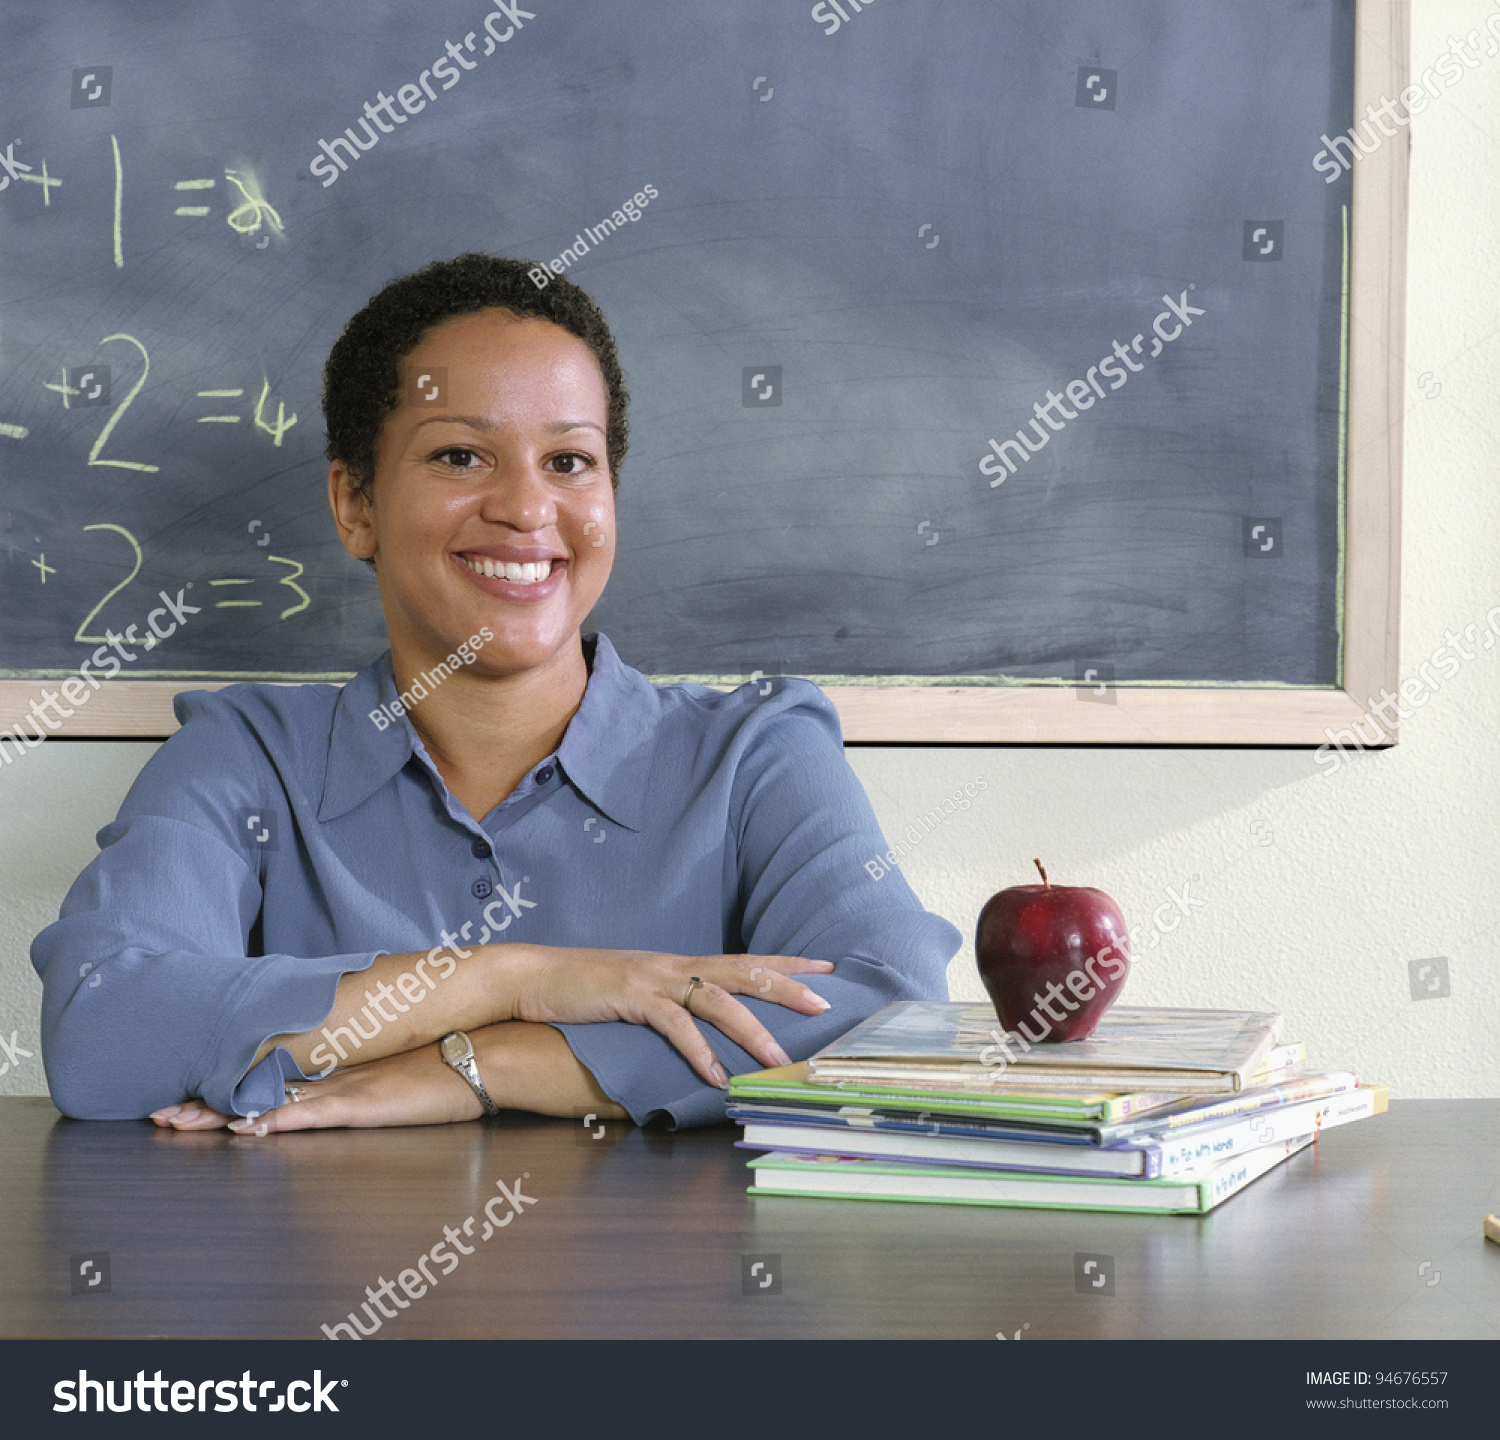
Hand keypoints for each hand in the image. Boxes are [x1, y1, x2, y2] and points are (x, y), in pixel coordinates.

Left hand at [153, 1043, 486, 1134]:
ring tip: (178, 1123)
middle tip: (162, 1111)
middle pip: (261, 1086)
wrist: (487, 1052)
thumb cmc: (453, 1059)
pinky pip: (310, 1115)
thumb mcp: (405, 1062)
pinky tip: (244, 1128)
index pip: (276, 1073)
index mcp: (344, 1063)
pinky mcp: (365, 1104)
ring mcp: (348, 1086)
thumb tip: (359, 1071)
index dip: (231, 1082)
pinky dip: (274, 1121)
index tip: (191, 1088)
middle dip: (208, 1100)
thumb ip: (377, 1065)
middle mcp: (337, 1072)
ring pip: (272, 1100)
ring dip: (222, 1114)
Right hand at [510, 947, 834, 1087]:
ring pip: (718, 1000)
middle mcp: (676, 965)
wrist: (533, 975)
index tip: (829, 969)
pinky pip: (674, 1025)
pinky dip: (698, 1051)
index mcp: (681, 964)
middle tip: (827, 1006)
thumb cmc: (586, 989)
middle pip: (744, 971)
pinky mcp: (631, 997)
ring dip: (753, 1031)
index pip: (746, 959)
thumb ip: (672, 1005)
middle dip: (789, 988)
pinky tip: (715, 1076)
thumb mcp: (639, 993)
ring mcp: (655, 979)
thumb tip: (704, 1032)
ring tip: (781, 1058)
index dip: (788, 963)